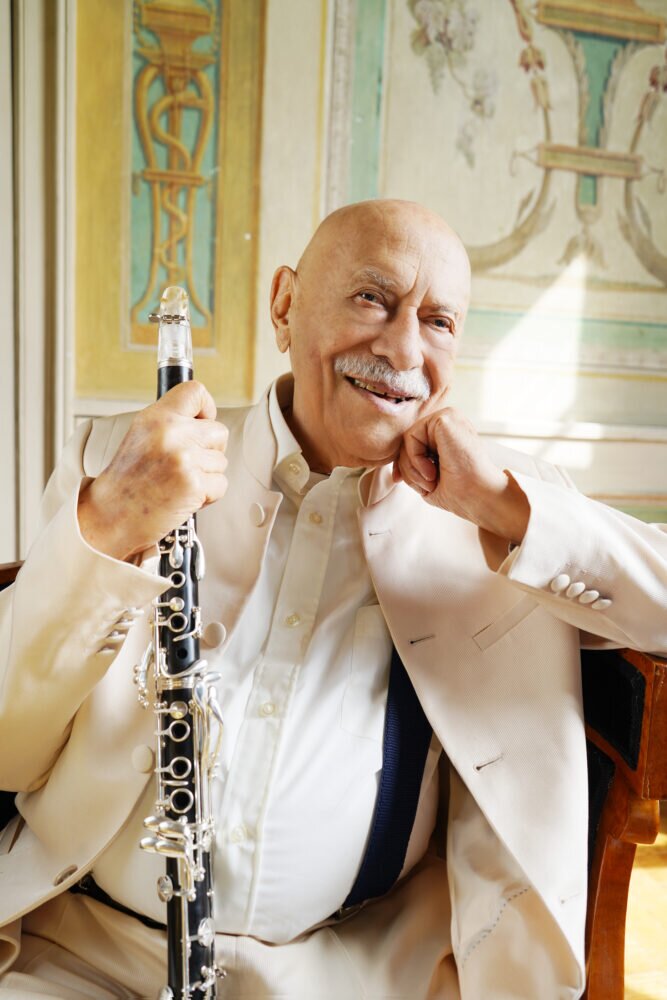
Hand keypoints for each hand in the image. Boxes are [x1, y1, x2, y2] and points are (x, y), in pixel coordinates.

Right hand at [78, 381, 228, 560]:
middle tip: (184, 465)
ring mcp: (184, 458)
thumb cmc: (128, 481)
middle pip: (219, 432)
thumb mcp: (142, 436)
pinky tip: (183, 497)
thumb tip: (206, 418)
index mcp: (156, 417)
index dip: (206, 408)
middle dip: (209, 451)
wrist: (110, 515)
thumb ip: (172, 423)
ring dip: (207, 476)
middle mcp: (171, 433)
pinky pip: (220, 484)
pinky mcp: (194, 484)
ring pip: (221, 461)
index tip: (200, 423)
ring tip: (178, 483)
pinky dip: (208, 495)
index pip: (196, 391)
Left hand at [392, 407, 528, 543]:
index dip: (402, 462)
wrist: (479, 497)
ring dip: (412, 466)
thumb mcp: (429, 478)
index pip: (413, 442)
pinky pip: (411, 436)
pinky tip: (432, 471)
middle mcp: (450, 423)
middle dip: (407, 467)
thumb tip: (395, 468)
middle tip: (426, 485)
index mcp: (450, 436)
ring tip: (432, 480)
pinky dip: (415, 458)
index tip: (398, 480)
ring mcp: (449, 417)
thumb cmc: (461, 493)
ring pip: (407, 439)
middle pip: (408, 440)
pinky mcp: (445, 418)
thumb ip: (414, 465)